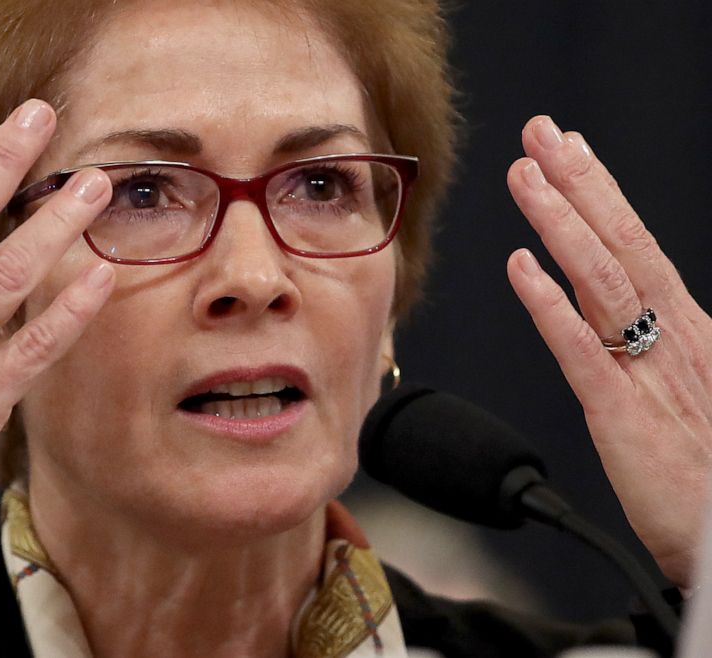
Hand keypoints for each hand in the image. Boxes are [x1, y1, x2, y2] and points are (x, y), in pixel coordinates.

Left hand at [505, 115, 711, 586]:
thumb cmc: (708, 478)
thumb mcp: (686, 395)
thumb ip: (648, 349)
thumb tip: (611, 311)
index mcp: (685, 333)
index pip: (636, 247)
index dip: (600, 196)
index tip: (567, 151)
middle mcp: (671, 340)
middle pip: (622, 245)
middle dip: (581, 184)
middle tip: (543, 133)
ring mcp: (650, 374)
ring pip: (602, 282)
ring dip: (562, 223)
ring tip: (526, 176)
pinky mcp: (625, 417)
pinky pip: (582, 352)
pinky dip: (551, 307)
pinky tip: (522, 268)